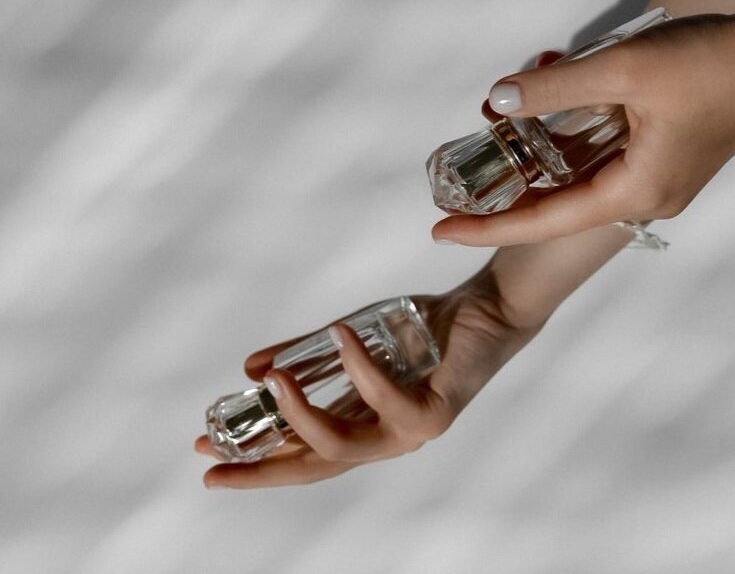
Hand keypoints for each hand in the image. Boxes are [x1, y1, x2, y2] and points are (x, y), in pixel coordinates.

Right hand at [195, 269, 538, 488]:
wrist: (484, 308)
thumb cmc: (420, 327)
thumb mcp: (350, 340)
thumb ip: (304, 354)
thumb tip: (249, 370)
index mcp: (364, 426)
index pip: (303, 457)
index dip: (256, 462)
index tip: (206, 458)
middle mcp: (385, 439)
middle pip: (314, 467)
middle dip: (261, 468)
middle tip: (210, 457)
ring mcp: (411, 433)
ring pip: (343, 445)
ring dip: (301, 416)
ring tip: (270, 382)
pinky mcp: (436, 414)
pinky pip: (386, 400)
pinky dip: (358, 367)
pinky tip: (340, 335)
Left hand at [432, 13, 734, 245]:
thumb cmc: (710, 62)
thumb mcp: (621, 70)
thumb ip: (554, 89)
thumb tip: (496, 101)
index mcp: (636, 192)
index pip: (543, 222)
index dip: (486, 228)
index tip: (439, 230)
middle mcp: (648, 198)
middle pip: (560, 210)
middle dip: (506, 200)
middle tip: (453, 197)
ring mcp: (661, 183)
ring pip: (581, 188)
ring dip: (537, 174)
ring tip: (489, 163)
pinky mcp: (669, 162)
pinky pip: (606, 169)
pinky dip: (570, 158)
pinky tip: (543, 139)